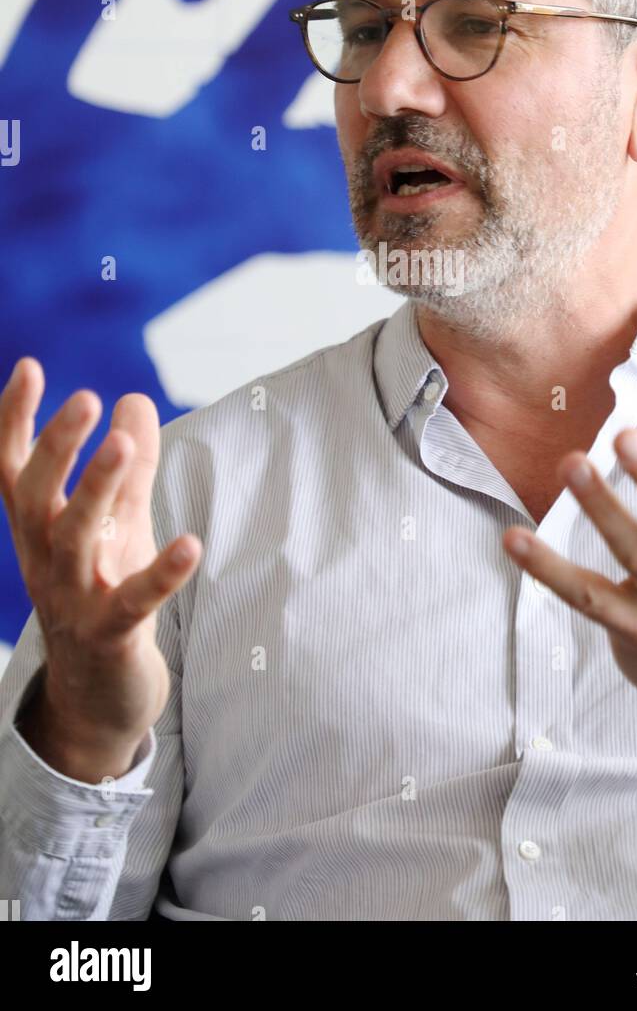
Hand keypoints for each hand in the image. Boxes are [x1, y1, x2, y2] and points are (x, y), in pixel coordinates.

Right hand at [0, 357, 201, 770]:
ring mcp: (73, 600)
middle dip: (57, 446)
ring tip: (124, 446)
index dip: (15, 420)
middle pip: (37, 497)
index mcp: (39, 529)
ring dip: (97, 490)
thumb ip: (130, 465)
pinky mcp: (110, 636)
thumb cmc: (105, 592)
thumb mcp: (118, 524)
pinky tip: (190, 544)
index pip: (14, 468)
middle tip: (87, 398)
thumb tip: (135, 398)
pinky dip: (161, 573)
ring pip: (74, 540)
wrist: (97, 697)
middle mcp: (45, 559)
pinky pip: (133, 602)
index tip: (30, 367)